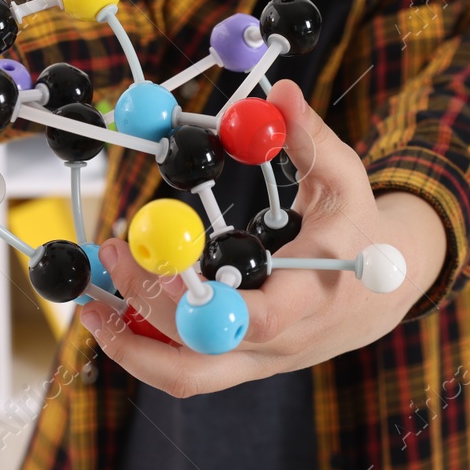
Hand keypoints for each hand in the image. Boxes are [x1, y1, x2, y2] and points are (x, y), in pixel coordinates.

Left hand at [77, 78, 446, 397]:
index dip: (205, 301)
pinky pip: (186, 371)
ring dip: (131, 347)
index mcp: (314, 294)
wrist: (380, 294)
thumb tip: (282, 92)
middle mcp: (285, 339)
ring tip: (90, 306)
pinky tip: (111, 314)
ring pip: (189, 377)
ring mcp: (260, 359)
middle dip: (147, 310)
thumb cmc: (357, 228)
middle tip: (112, 253)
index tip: (163, 262)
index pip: (261, 319)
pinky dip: (142, 349)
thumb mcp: (346, 179)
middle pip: (207, 350)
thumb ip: (312, 138)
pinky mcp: (241, 364)